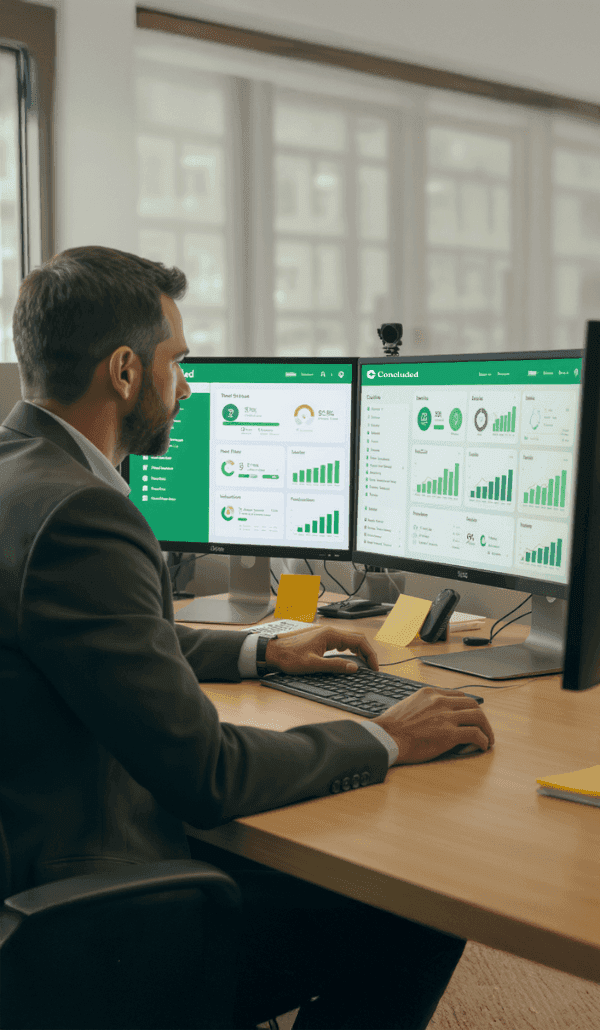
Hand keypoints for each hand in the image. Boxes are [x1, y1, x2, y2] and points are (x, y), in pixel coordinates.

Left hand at [264, 626, 378, 674]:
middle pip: (357, 639)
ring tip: (365, 665)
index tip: (374, 667)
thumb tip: (354, 667)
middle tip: (373, 668)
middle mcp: (329, 631)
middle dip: (368, 653)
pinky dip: (350, 650)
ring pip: (350, 640)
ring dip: (360, 651)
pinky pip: (341, 642)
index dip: (370, 655)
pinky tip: (350, 659)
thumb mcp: (313, 664)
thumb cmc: (289, 657)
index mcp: (330, 634)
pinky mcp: (321, 639)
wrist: (272, 652)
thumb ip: (335, 665)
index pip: (359, 641)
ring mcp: (325, 634)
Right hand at [373, 687, 494, 764]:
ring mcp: (446, 717)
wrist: (386, 737)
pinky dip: (483, 740)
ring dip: (487, 729)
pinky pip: (475, 734)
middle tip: (483, 729)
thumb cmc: (391, 726)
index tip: (470, 717)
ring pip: (478, 717)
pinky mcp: (449, 734)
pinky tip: (482, 746)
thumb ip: (423, 706)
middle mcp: (440, 701)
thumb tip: (431, 715)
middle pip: (473, 704)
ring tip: (488, 739)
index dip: (468, 708)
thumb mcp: (408, 705)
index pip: (459, 696)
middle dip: (481, 717)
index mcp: (430, 693)